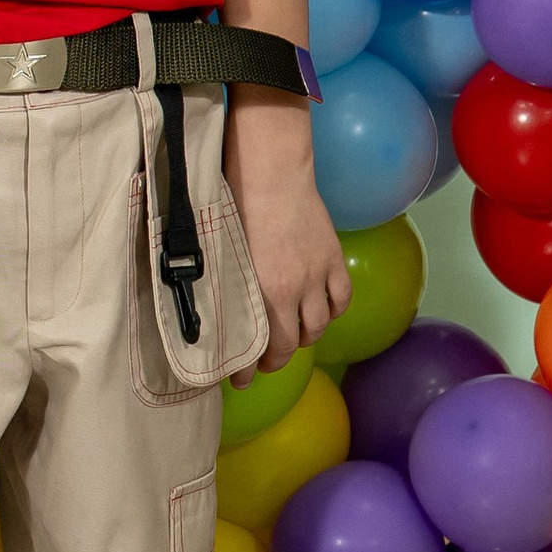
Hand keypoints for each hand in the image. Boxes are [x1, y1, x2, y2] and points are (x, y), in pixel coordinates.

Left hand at [224, 98, 349, 362]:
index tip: (237, 381)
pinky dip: (331, 311)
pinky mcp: (332, 259)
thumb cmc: (234, 201)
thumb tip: (212, 311)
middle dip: (275, 360)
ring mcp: (316, 276)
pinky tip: (320, 312)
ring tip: (290, 338)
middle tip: (263, 365)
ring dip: (304, 338)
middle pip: (290, 343)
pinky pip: (340, 299)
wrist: (271, 170)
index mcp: (259, 290)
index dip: (246, 369)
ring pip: (318, 326)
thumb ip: (224, 285)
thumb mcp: (221, 251)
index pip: (257, 346)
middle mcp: (291, 290)